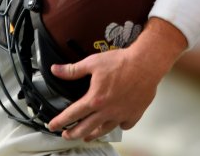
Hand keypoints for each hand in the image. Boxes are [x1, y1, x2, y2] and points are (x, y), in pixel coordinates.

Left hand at [45, 19, 184, 140]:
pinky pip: (124, 125)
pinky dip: (118, 126)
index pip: (72, 114)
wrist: (146, 64)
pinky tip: (115, 124)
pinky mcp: (134, 114)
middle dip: (73, 133)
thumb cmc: (121, 62)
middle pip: (86, 127)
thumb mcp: (92, 63)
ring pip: (104, 130)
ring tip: (86, 136)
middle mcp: (107, 111)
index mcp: (95, 99)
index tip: (53, 126)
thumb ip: (72, 70)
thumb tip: (56, 70)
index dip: (60, 121)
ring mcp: (121, 114)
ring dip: (92, 134)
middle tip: (67, 135)